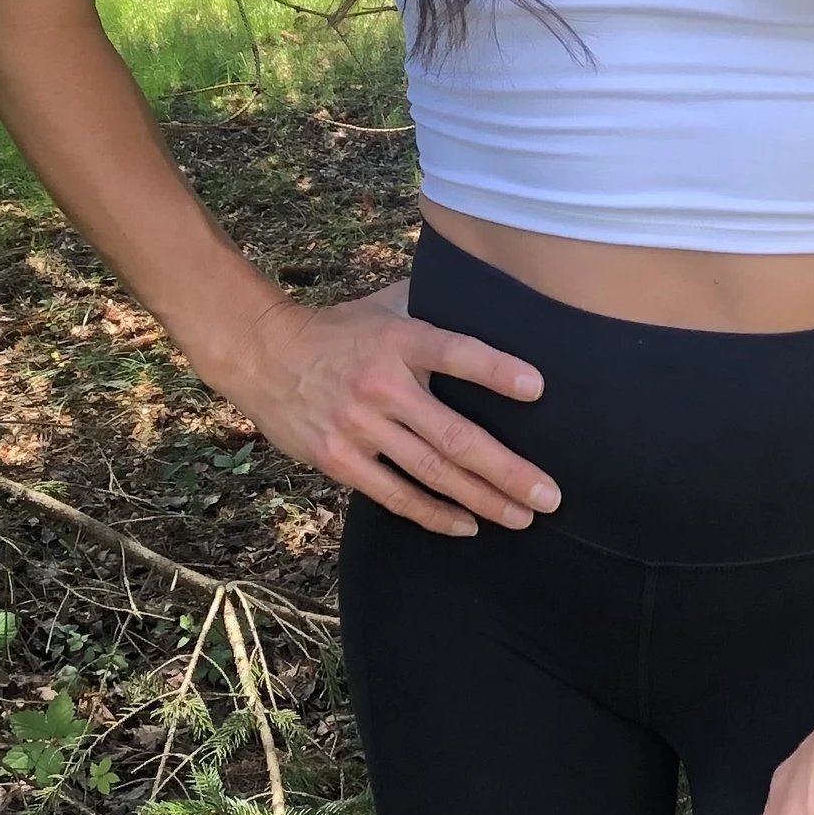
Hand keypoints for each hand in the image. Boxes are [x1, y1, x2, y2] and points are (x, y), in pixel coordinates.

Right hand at [208, 279, 558, 536]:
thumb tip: (491, 288)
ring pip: (431, 473)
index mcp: (400, 341)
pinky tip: (467, 526)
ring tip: (522, 517)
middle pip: (454, 436)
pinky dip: (433, 514)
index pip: (455, 352)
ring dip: (481, 499)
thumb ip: (434, 302)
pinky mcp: (338, 459)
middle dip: (507, 470)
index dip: (496, 370)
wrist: (264, 354)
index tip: (538, 388)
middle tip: (549, 495)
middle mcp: (382, 385)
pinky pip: (394, 495)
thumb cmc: (341, 329)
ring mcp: (359, 427)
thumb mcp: (386, 305)